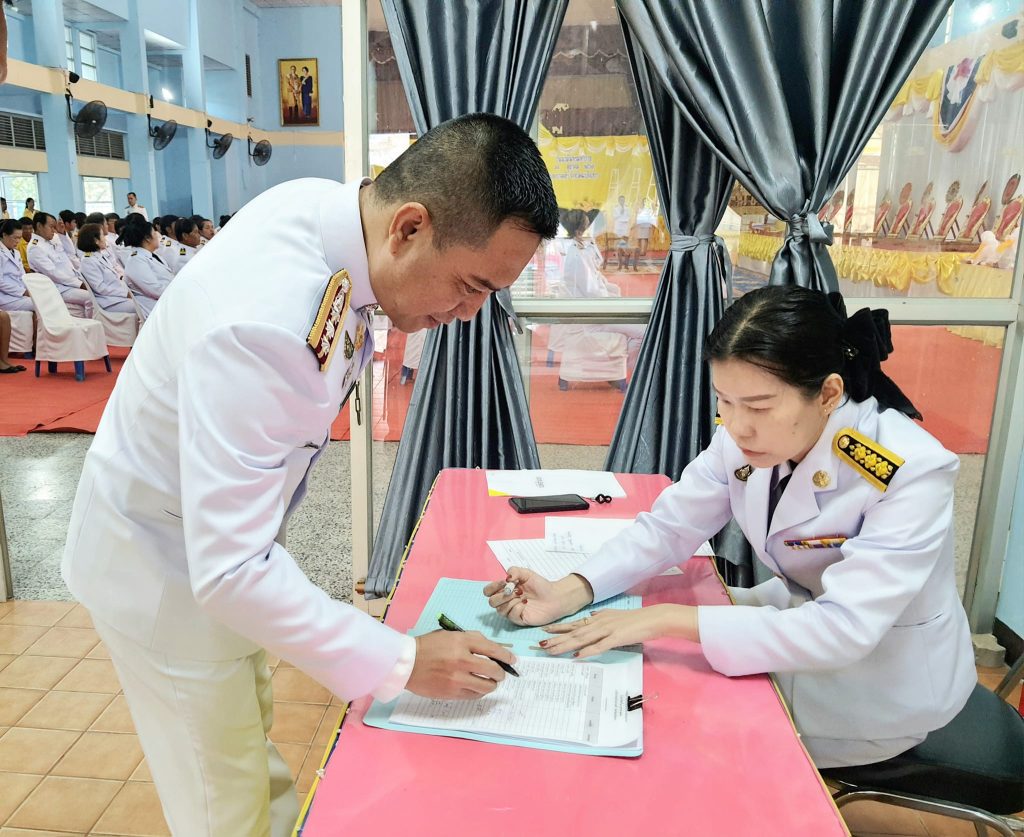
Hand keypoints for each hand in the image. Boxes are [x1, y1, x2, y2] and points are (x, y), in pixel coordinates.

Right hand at [405, 630, 515, 699]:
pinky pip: (474, 695)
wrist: (407, 663)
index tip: (512, 660)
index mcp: (462, 642)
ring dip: (492, 684)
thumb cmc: (430, 646)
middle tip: (500, 673)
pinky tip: (477, 687)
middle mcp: (462, 660)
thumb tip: (494, 650)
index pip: (493, 650)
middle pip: (493, 670)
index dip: (506, 656)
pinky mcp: (452, 693)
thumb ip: (472, 640)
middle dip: (501, 672)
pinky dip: (479, 692)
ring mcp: (457, 679)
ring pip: (486, 686)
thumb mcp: (451, 635)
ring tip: (490, 682)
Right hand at [483, 568, 592, 626]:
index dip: (492, 587)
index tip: (505, 582)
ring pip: (500, 610)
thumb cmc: (541, 585)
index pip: (488, 591)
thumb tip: (506, 578)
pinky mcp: (519, 619)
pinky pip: (511, 616)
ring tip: (523, 596)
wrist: (554, 597)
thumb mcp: (527, 573)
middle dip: (502, 596)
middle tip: (516, 591)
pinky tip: (526, 604)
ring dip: (510, 602)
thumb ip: (514, 571)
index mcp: (505, 590)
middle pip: (492, 602)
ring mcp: (512, 611)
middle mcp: (506, 601)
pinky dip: (517, 609)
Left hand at [539, 604, 696, 659]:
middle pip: (573, 632)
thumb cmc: (634, 619)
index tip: (545, 631)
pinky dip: (587, 651)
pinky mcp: (616, 638)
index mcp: (597, 619)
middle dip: (556, 639)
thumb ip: (601, 617)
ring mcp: (606, 630)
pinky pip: (599, 646)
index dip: (559, 628)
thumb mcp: (613, 615)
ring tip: (551, 650)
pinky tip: (577, 656)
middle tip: (540, 644)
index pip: (574, 624)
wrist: (652, 618)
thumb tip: (590, 616)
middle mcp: (598, 623)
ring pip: (581, 639)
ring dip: (565, 645)